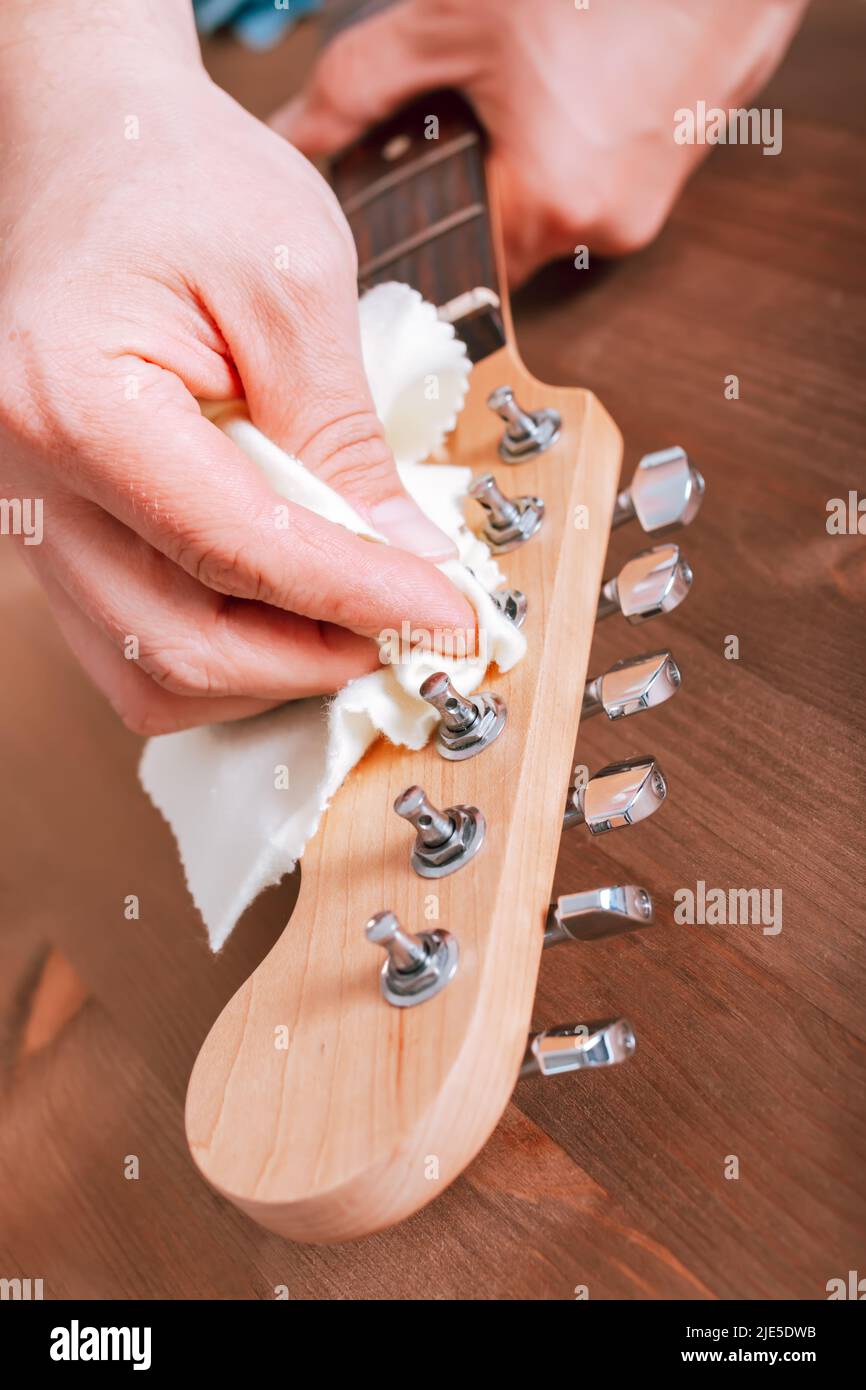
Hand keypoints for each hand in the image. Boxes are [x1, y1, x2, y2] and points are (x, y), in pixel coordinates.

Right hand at [0, 0, 473, 734]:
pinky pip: (135, 644)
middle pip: (177, 649)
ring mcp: (35, 515)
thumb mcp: (293, 282)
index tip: (443, 611)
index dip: (355, 596)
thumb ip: (344, 437)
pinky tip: (291, 609)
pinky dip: (225, 651)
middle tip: (407, 629)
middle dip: (312, 658)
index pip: (234, 550)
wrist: (95, 146)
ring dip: (268, 671)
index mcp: (77, 402)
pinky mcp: (61, 530)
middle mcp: (31, 478)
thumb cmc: (180, 180)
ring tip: (354, 617)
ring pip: (149, 672)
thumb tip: (404, 554)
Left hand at [274, 0, 807, 283]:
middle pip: (498, 247)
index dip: (415, 245)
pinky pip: (590, 192)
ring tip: (522, 100)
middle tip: (461, 126)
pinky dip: (564, 157)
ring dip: (519, 174)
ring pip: (545, 220)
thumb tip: (297, 132)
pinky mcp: (665, 184)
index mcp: (546, 203)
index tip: (394, 225)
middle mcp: (600, 227)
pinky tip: (562, 97)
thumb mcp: (455, 21)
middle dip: (468, 195)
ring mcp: (641, 212)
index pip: (450, 276)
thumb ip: (361, 84)